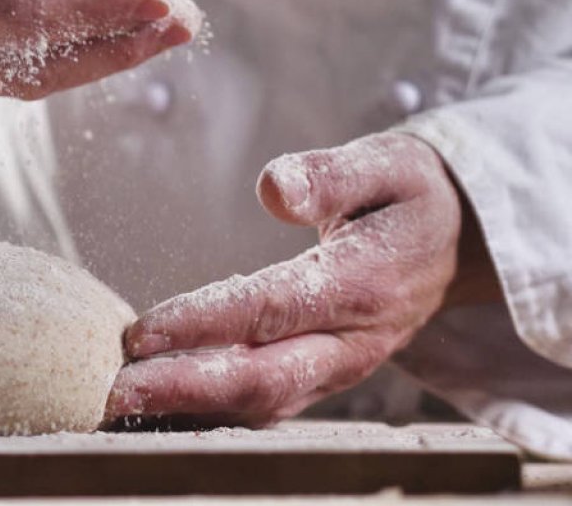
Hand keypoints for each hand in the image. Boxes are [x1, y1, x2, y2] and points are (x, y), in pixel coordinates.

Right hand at [0, 0, 192, 98]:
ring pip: (20, 79)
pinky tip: (112, 29)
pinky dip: (62, 53)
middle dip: (112, 46)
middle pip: (26, 65)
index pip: (18, 18)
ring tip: (162, 26)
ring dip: (96, 57)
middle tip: (183, 20)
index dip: (98, 14)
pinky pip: (4, 71)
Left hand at [105, 132, 500, 427]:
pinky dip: (209, 412)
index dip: (205, 323)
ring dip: (189, 408)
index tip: (142, 330)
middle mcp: (352, 342)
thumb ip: (329, 175)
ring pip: (261, 403)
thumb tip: (273, 190)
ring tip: (122, 403)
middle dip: (185, 388)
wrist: (460, 242)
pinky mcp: (322, 377)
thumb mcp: (386, 164)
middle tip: (116, 390)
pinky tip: (158, 407)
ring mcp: (338, 368)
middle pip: (262, 378)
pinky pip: (264, 404)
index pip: (271, 309)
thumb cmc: (409, 196)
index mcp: (364, 284)